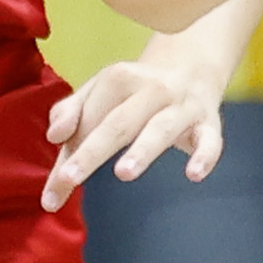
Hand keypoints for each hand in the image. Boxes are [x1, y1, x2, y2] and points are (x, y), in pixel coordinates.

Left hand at [45, 43, 232, 207]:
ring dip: (143, 150)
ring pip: (161, 129)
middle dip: (92, 151)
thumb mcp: (100, 92)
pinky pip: (210, 141)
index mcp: (119, 78)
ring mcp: (182, 107)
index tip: (51, 193)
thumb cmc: (136, 91)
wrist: (193, 69)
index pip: (89, 120)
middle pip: (118, 123)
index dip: (68, 153)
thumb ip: (72, 112)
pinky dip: (205, 156)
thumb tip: (54, 135)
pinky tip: (193, 174)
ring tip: (123, 172)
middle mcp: (151, 90)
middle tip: (70, 178)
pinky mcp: (208, 124)